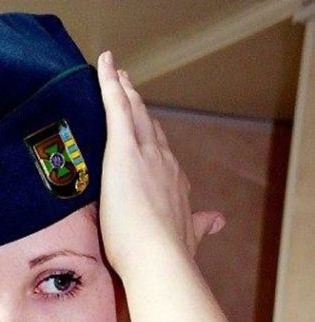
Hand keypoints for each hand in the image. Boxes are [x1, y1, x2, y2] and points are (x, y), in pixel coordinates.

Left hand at [95, 50, 225, 281]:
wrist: (160, 257)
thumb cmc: (168, 254)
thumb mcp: (188, 237)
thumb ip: (200, 226)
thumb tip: (217, 221)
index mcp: (174, 182)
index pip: (160, 153)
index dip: (152, 136)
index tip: (145, 126)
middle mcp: (163, 162)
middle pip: (148, 126)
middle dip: (137, 105)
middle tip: (128, 85)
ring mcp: (145, 153)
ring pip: (133, 112)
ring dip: (124, 91)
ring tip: (116, 73)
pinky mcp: (123, 150)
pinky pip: (115, 106)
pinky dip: (110, 83)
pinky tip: (104, 63)